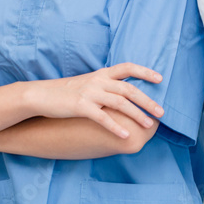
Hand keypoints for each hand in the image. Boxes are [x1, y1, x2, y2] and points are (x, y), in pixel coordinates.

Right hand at [26, 63, 164, 138]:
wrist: (41, 95)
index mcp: (101, 74)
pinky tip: (125, 135)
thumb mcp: (88, 83)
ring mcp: (89, 93)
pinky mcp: (80, 106)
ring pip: (120, 103)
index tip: (160, 78)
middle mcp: (98, 81)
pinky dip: (115, 127)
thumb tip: (124, 95)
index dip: (144, 72)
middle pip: (128, 89)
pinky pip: (102, 117)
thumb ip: (105, 86)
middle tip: (161, 112)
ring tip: (149, 125)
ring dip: (136, 114)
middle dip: (147, 100)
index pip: (127, 67)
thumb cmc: (66, 92)